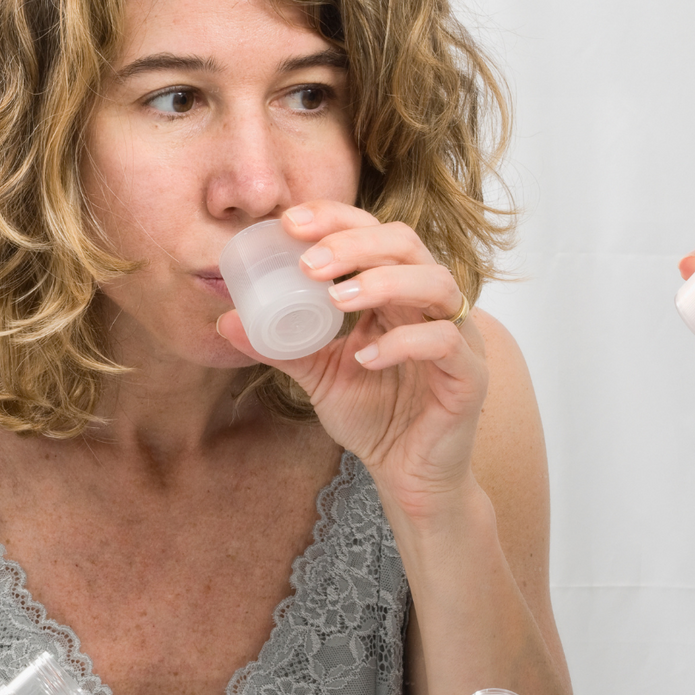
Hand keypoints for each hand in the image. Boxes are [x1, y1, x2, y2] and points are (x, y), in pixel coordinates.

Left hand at [217, 200, 485, 523]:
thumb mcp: (319, 373)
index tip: (289, 223)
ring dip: (383, 282)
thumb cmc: (373, 416)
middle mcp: (430, 303)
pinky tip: (365, 357)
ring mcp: (458, 335)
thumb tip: (225, 320)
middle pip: (405, 244)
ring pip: (436, 282)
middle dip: (355, 243)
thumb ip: (281, 346)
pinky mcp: (469, 375)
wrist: (409, 475)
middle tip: (309, 263)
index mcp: (397, 291)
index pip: (373, 233)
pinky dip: (405, 342)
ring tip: (337, 299)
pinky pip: (445, 342)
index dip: (335, 219)